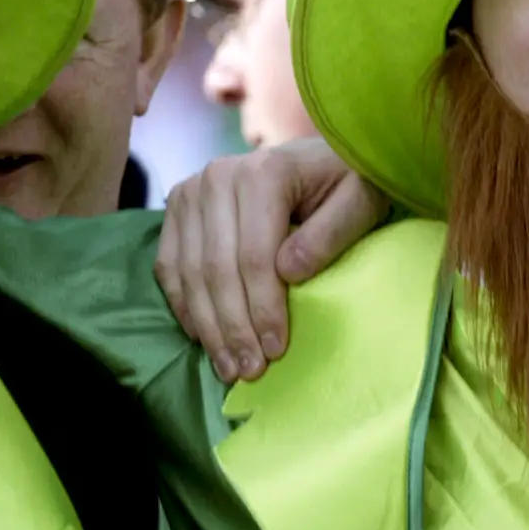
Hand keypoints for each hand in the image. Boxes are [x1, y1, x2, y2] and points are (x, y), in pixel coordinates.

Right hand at [157, 138, 385, 381]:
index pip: (254, 256)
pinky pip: (169, 266)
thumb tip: (289, 272)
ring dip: (206, 327)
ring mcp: (191, 190)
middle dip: (233, 327)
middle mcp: (217, 177)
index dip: (263, 308)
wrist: (318, 158)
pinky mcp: (178, 207)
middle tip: (249, 371)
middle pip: (216, 269)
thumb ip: (330, 234)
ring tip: (228, 366)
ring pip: (189, 273)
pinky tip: (202, 338)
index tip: (277, 350)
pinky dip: (184, 306)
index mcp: (263, 172)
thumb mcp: (359, 202)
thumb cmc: (346, 183)